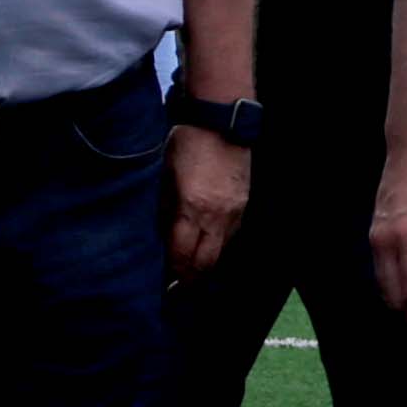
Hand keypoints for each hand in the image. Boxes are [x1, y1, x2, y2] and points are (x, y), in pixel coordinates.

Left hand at [165, 128, 250, 282]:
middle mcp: (215, 215)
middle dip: (190, 277)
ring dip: (206, 263)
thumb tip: (162, 236)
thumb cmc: (186, 144)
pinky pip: (231, 235)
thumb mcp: (165, 175)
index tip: (163, 281)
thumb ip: (165, 209)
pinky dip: (218, 245)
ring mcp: (233, 212)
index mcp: (191, 208)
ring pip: (220, 252)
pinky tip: (208, 244)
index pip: (182, 254)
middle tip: (178, 285)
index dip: (172, 271)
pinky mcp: (243, 205)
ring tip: (192, 270)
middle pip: (205, 262)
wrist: (221, 122)